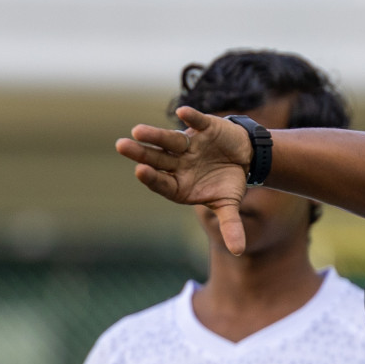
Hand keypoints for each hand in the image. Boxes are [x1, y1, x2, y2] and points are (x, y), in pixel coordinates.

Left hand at [114, 107, 253, 253]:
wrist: (244, 158)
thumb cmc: (229, 183)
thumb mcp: (229, 205)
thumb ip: (230, 225)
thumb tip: (239, 251)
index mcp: (179, 184)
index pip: (161, 182)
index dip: (151, 178)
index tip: (140, 172)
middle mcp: (178, 163)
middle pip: (156, 159)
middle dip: (140, 153)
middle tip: (121, 146)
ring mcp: (189, 145)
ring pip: (169, 140)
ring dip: (155, 135)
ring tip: (137, 131)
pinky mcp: (203, 128)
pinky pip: (196, 122)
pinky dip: (191, 117)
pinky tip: (183, 112)